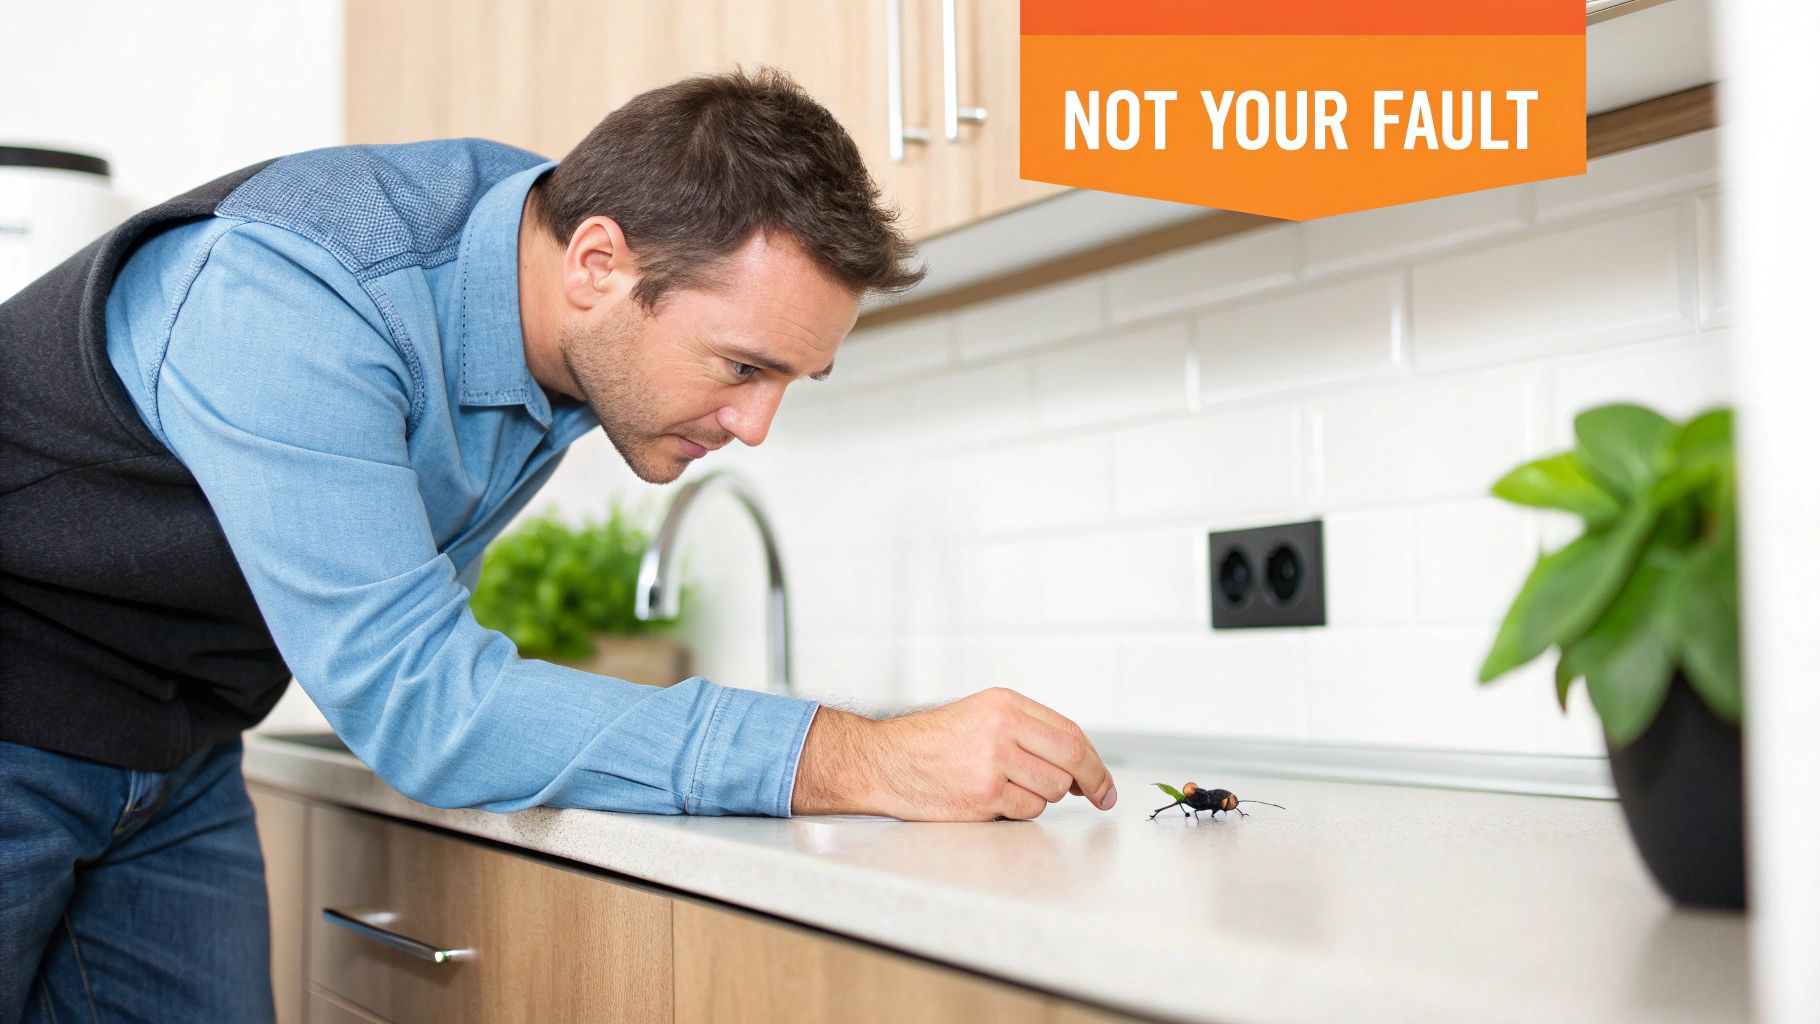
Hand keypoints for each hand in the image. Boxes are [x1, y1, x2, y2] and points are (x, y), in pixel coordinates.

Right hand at [789, 687, 1117, 820]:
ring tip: (1007, 788)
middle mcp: (1001, 728)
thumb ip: (1027, 730)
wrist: (884, 762)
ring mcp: (993, 762)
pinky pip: (1027, 810)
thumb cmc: (931, 743)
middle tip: (1100, 798)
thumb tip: (1077, 764)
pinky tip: (992, 800)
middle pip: (1071, 761)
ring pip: (1051, 790)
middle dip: (1092, 784)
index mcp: (1004, 703)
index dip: (1095, 762)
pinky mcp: (984, 794)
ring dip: (1041, 797)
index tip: (1105, 783)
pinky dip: (1019, 811)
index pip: (1070, 733)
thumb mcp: (980, 715)